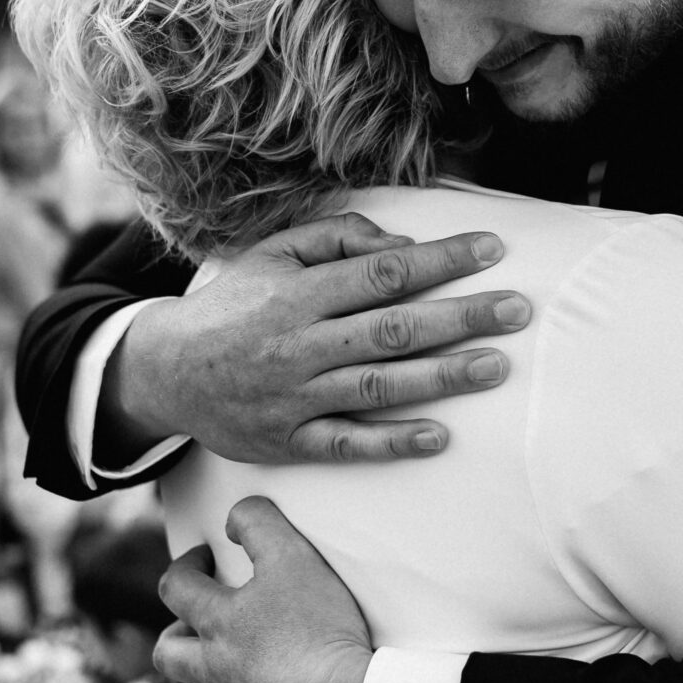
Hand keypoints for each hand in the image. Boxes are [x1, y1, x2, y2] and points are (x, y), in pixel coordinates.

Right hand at [101, 210, 530, 465]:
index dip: (441, 260)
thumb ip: (334, 238)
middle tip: (517, 310)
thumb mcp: (271, 253)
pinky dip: (393, 443)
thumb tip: (401, 246)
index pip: (382, 273)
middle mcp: (300, 345)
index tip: (493, 249)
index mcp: (298, 293)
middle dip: (461, 317)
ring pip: (380, 386)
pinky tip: (440, 437)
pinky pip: (347, 444)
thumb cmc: (234, 304)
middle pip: (393, 330)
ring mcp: (296, 398)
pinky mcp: (290, 442)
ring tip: (496, 366)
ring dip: (442, 377)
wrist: (165, 372)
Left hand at [152, 500, 372, 682]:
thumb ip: (261, 525)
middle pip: (169, 655)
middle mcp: (217, 671)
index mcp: (220, 623)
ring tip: (218, 680)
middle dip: (175, 635)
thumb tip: (233, 517)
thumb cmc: (318, 630)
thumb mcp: (295, 558)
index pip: (176, 588)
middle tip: (198, 624)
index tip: (204, 558)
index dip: (184, 566)